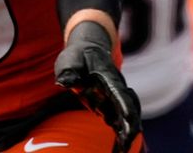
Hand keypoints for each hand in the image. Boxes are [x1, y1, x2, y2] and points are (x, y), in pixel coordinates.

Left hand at [55, 21, 140, 152]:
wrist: (89, 50)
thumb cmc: (78, 55)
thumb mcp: (70, 59)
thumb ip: (68, 71)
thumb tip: (62, 83)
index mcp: (108, 77)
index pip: (118, 93)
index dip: (124, 106)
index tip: (129, 120)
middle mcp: (116, 89)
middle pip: (128, 109)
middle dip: (129, 126)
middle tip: (125, 144)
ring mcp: (115, 99)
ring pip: (124, 117)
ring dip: (125, 133)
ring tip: (122, 150)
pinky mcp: (111, 106)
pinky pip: (118, 122)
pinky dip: (120, 134)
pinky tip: (119, 148)